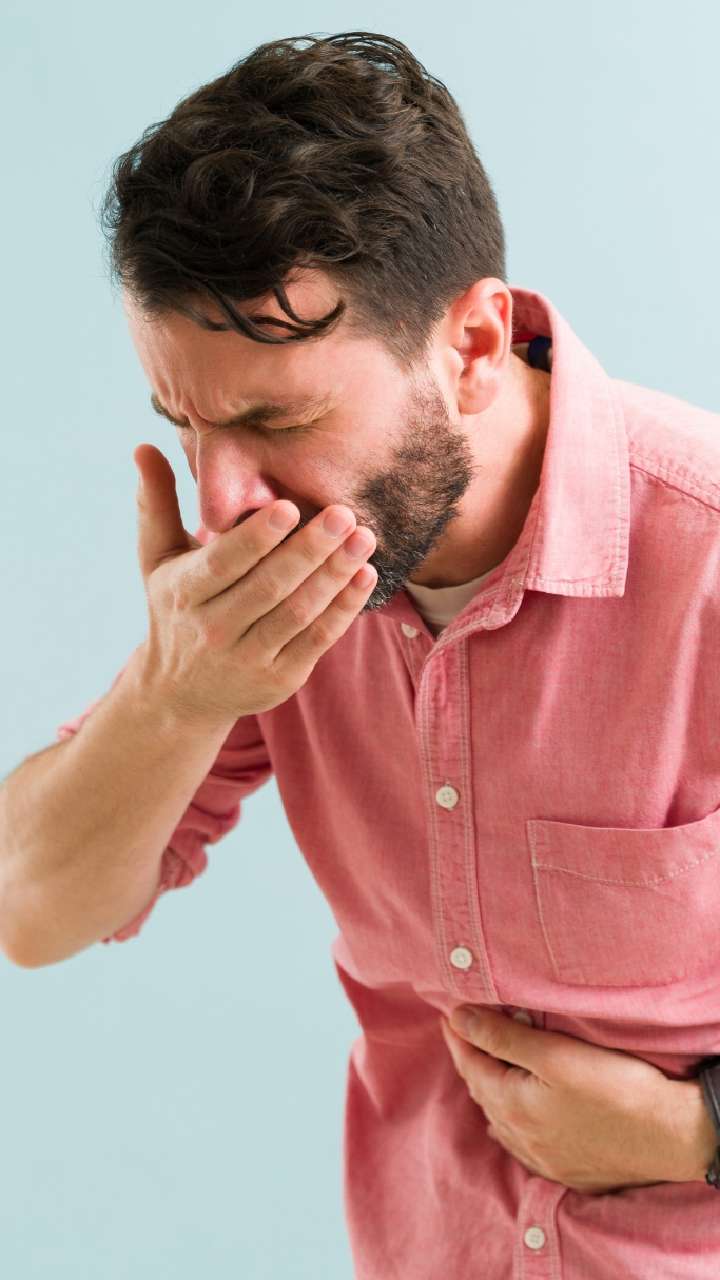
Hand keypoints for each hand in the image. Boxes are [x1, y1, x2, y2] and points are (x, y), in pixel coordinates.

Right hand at [133, 444, 376, 729]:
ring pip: (298, 613)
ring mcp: (248, 659)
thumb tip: (145, 446)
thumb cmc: (175, 608)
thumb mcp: (157, 558)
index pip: (224, 563)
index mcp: (185, 593)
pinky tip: (364, 575)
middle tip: (344, 514)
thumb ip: (157, 503)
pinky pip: (317, 640)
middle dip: (309, 550)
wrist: (180, 693)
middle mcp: (213, 630)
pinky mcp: (280, 679)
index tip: (288, 507)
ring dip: (334, 576)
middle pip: (268, 587)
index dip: (256, 538)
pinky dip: (344, 608)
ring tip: (363, 539)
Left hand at [440, 1006, 713, 1194]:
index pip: (471, 1064)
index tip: (448, 1013)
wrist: (671, 1137)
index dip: (458, 1036)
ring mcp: (544, 1157)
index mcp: (512, 1107)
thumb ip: (502, 1036)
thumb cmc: (616, 1090)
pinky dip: (511, 1119)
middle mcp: (521, 1137)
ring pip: (501, 1118)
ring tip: (485, 1064)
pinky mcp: (567, 1167)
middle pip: (483, 1091)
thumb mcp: (555, 1054)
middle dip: (472, 1059)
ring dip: (490, 1088)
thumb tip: (458, 1017)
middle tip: (465, 1031)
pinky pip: (523, 1141)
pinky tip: (513, 1116)